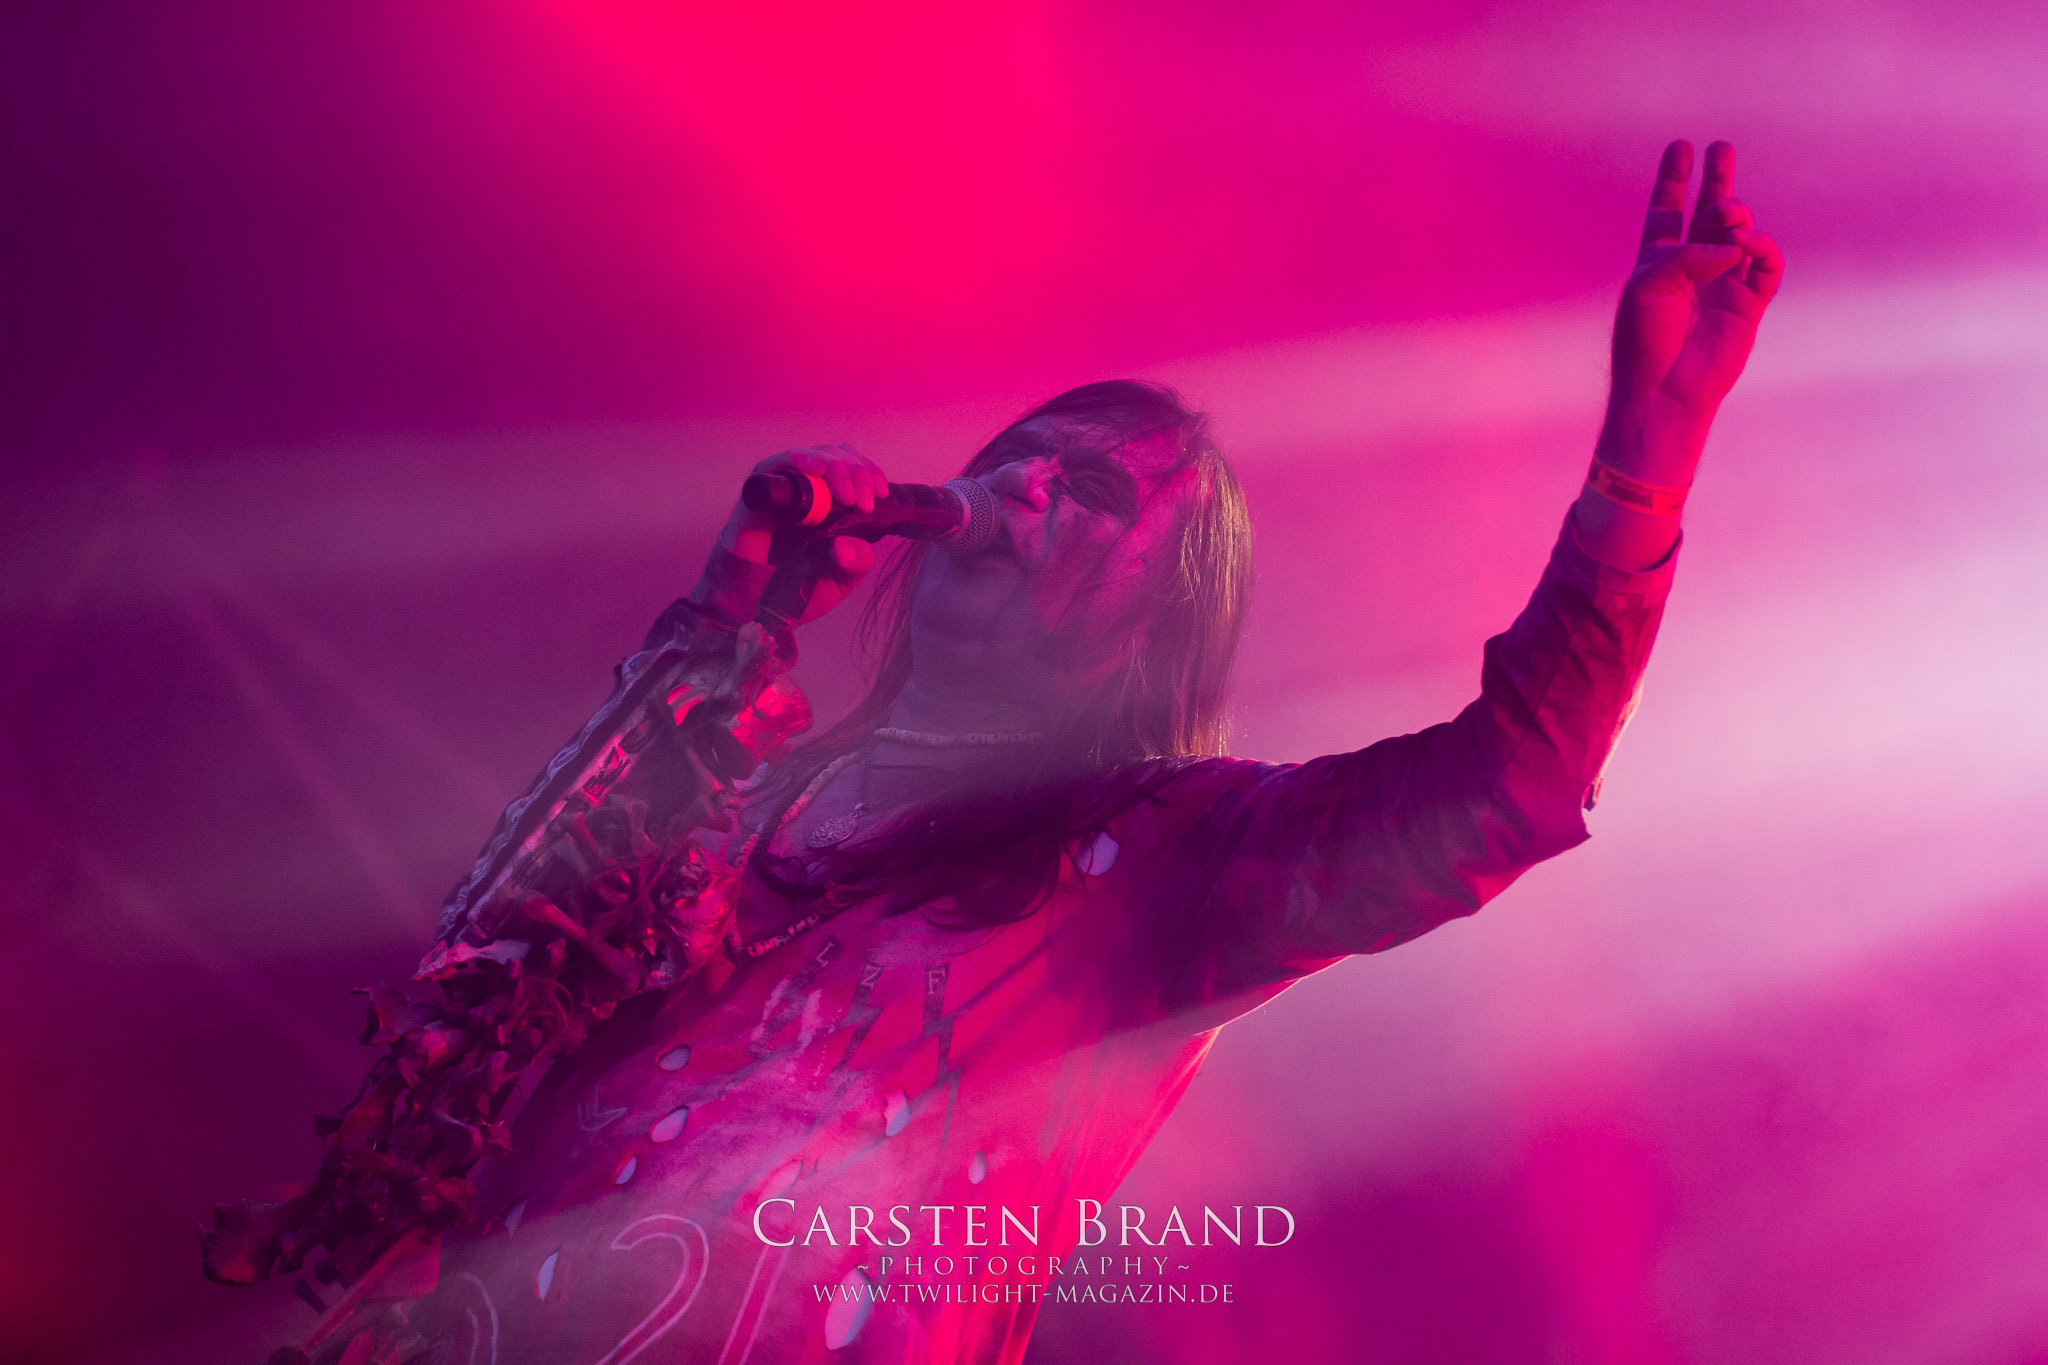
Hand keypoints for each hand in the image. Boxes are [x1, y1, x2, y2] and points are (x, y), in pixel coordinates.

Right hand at [691, 444, 889, 625]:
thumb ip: (854, 564)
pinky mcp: (760, 491)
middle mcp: (811, 489)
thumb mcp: (838, 580)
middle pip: (839, 456)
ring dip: (837, 468)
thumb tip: (852, 546)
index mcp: (833, 502)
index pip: (855, 468)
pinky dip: (800, 461)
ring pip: (815, 456)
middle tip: (864, 502)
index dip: (870, 472)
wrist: (753, 605)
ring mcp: (785, 488)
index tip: (881, 493)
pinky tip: (818, 470)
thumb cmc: (795, 588)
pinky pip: (778, 464)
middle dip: (858, 473)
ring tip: (848, 497)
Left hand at [1609, 140, 1783, 445]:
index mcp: (1658, 262)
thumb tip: (1734, 242)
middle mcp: (1692, 269)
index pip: (1666, 213)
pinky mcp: (1748, 305)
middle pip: (1708, 215)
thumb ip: (1688, 255)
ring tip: (1728, 215)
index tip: (1680, 147)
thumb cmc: (1645, 340)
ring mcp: (1722, 285)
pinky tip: (1746, 244)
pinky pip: (1765, 267)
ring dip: (1736, 218)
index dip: (1673, 181)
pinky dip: (1760, 249)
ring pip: (1739, 236)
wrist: (1664, 391)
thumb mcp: (1651, 286)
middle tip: (1721, 149)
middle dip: (1716, 181)